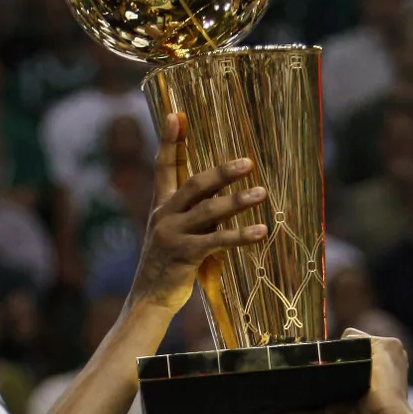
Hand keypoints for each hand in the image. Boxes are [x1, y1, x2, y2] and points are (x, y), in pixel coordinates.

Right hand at [128, 113, 266, 315]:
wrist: (150, 299)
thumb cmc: (169, 265)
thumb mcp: (176, 233)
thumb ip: (193, 214)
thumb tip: (221, 197)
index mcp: (161, 205)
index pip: (163, 166)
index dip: (169, 140)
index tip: (176, 114)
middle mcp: (163, 215)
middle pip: (194, 183)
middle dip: (222, 172)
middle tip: (248, 162)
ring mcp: (172, 234)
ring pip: (209, 211)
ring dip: (238, 202)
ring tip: (263, 193)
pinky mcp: (184, 255)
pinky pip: (216, 241)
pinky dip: (240, 236)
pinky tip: (261, 232)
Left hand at [273, 329, 408, 413]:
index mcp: (372, 372)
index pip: (348, 354)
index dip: (333, 360)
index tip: (321, 369)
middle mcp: (383, 359)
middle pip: (349, 345)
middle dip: (337, 354)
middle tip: (324, 368)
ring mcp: (387, 351)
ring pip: (352, 339)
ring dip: (342, 350)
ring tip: (332, 365)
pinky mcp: (389, 346)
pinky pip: (359, 337)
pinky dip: (349, 343)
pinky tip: (344, 357)